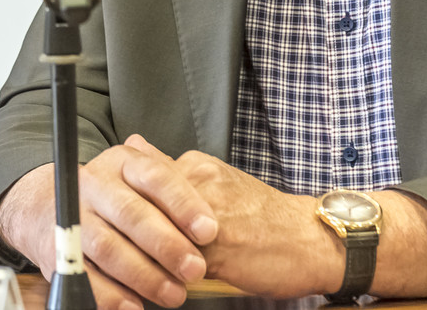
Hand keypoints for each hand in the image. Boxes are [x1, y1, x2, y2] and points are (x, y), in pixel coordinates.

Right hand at [0, 141, 218, 309]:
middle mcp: (94, 184)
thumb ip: (173, 187)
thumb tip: (216, 205)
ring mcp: (73, 217)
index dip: (183, 203)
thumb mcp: (139, 180)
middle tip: (195, 270)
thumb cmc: (113, 197)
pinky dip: (110, 294)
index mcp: (122, 163)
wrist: (47, 207)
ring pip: (108, 246)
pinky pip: (84, 275)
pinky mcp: (57, 251)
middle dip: (166, 244)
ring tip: (174, 294)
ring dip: (144, 275)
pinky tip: (133, 305)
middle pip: (130, 212)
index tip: (209, 231)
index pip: (154, 175)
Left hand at [129, 138, 340, 297]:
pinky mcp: (218, 248)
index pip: (139, 176)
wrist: (312, 239)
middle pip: (140, 202)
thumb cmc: (264, 217)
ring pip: (154, 232)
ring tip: (138, 268)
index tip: (113, 219)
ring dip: (142, 253)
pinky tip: (162, 282)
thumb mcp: (218, 181)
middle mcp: (200, 182)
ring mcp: (208, 214)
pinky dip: (163, 272)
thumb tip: (136, 146)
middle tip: (117, 248)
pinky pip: (176, 261)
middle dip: (127, 229)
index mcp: (197, 166)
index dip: (124, 202)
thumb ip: (174, 172)